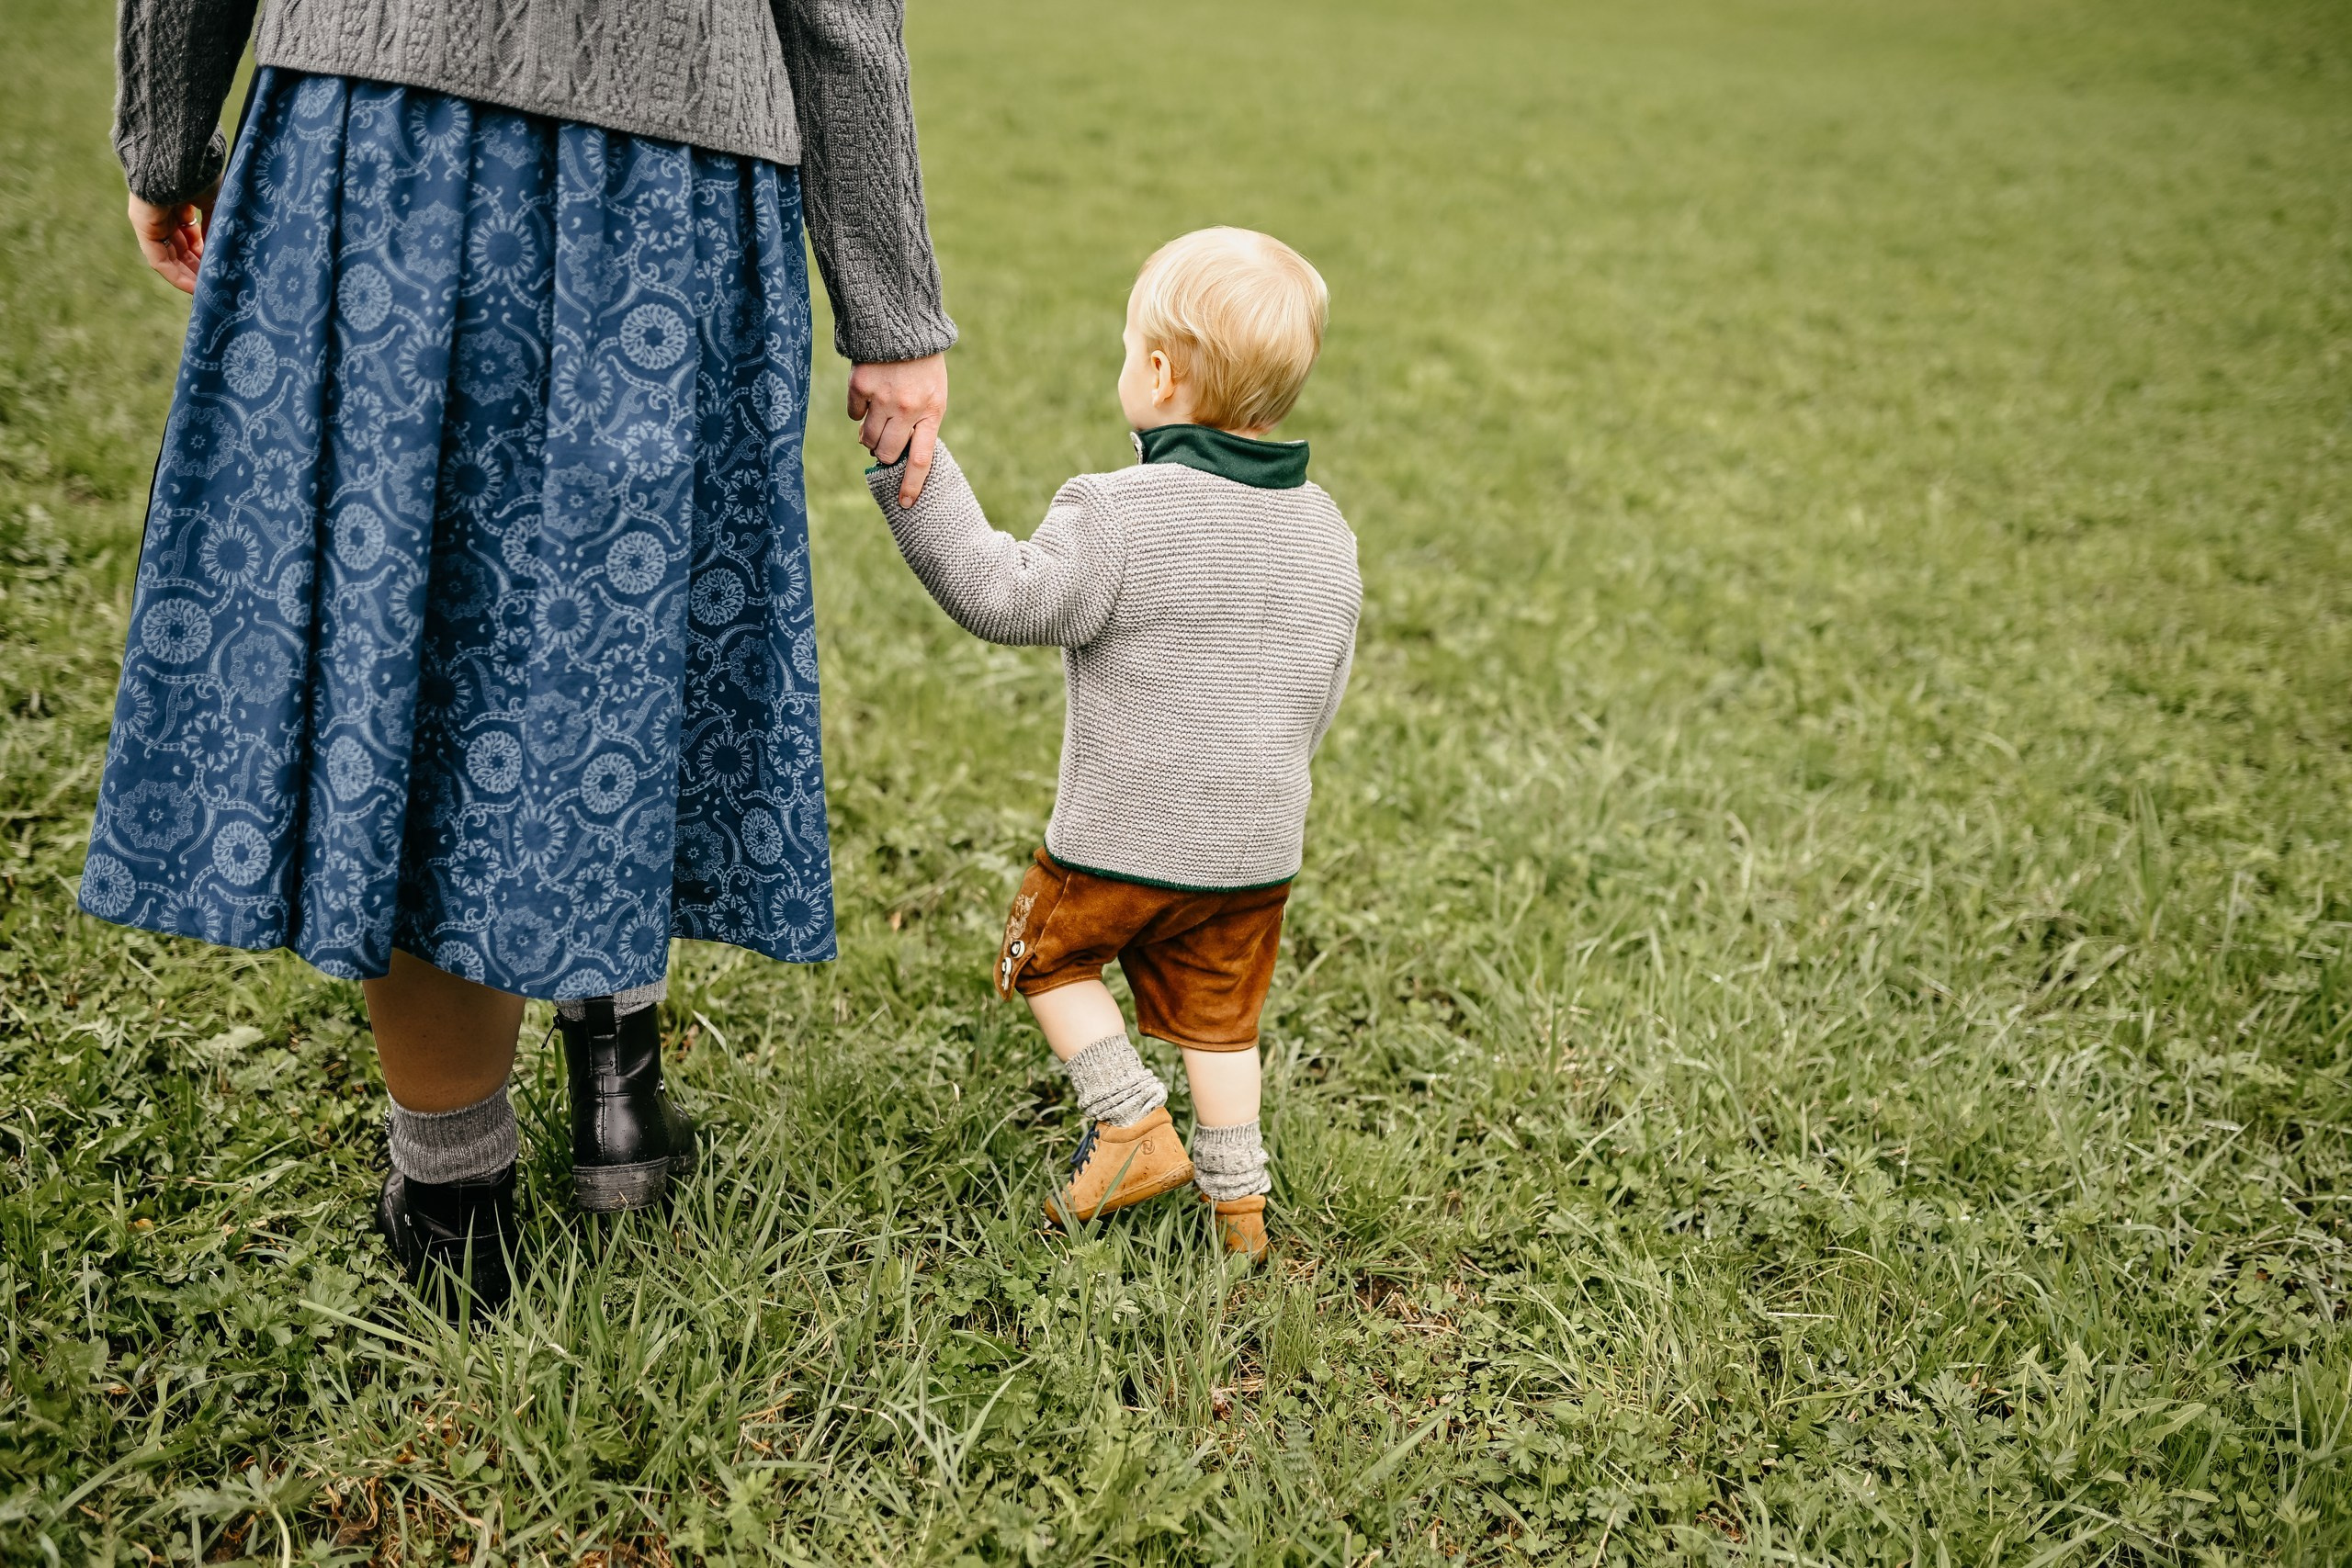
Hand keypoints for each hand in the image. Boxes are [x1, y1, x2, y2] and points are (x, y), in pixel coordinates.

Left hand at [128, 183, 219, 294]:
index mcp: (180, 199)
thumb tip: (225, 248)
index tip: (222, 263)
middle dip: (199, 265)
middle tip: (218, 282)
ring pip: (171, 255)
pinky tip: (193, 287)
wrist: (176, 159)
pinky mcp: (144, 228)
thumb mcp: (215, 201)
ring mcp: (152, 220)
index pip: (192, 230)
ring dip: (189, 274)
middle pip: (181, 245)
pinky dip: (175, 275)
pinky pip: (158, 258)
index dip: (207, 248)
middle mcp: (164, 211)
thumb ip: (217, 224)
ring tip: (209, 290)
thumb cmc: (198, 173)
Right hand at [847, 352, 947, 504]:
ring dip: (869, 436)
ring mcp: (882, 398)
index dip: (911, 483)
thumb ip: (921, 424)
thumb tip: (891, 455)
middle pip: (887, 453)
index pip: (921, 458)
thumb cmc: (923, 366)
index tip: (905, 503)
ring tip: (878, 416)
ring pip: (866, 439)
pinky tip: (869, 392)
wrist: (903, 324)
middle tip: (885, 440)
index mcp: (931, 412)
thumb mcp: (935, 394)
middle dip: (883, 453)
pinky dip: (859, 410)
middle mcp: (907, 408)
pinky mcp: (860, 386)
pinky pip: (853, 415)